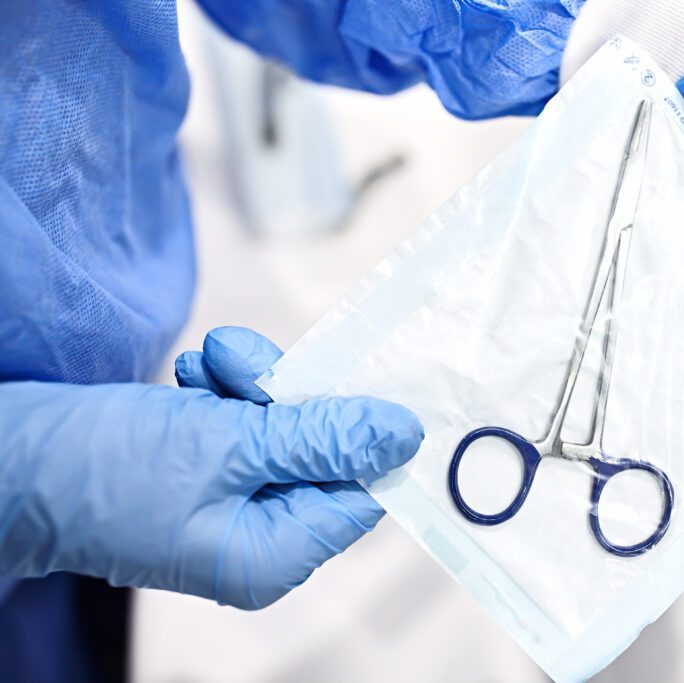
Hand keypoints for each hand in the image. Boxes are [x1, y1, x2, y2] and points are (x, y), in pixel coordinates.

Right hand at [0, 327, 422, 608]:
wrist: (10, 459)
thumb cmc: (107, 468)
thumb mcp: (228, 445)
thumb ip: (322, 438)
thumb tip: (403, 435)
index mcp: (276, 553)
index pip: (360, 493)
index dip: (364, 434)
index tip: (360, 375)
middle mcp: (262, 538)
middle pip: (322, 453)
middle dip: (290, 397)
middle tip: (246, 365)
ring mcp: (232, 504)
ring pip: (282, 428)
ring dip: (252, 385)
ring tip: (208, 364)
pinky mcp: (208, 472)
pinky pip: (244, 426)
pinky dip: (226, 395)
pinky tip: (193, 377)